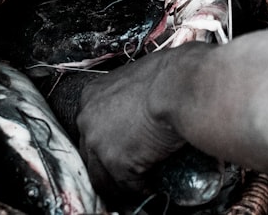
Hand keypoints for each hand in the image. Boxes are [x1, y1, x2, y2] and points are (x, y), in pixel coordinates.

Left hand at [76, 52, 186, 204]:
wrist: (180, 85)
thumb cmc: (170, 74)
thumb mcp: (140, 77)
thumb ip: (132, 94)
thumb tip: (146, 103)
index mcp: (92, 95)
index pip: (91, 127)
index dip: (105, 141)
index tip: (118, 148)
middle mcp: (88, 119)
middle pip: (91, 154)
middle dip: (107, 166)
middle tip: (125, 174)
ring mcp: (99, 143)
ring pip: (103, 177)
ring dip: (120, 186)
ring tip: (137, 189)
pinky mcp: (117, 163)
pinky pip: (129, 186)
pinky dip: (143, 192)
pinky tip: (154, 191)